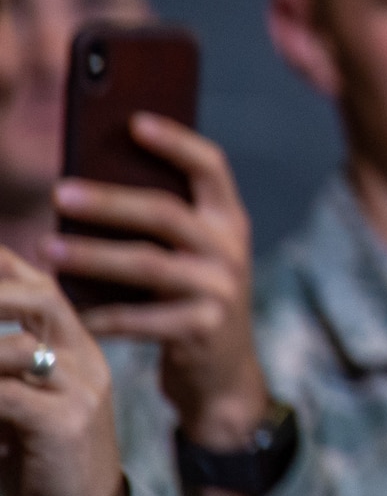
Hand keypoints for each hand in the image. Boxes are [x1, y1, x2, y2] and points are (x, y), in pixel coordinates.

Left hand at [0, 250, 125, 495]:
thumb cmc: (43, 458)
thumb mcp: (23, 401)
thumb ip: (4, 369)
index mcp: (79, 347)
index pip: (45, 287)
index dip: (6, 263)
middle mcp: (86, 358)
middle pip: (41, 298)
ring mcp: (80, 388)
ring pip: (16, 343)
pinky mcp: (64, 422)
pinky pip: (7, 394)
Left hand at [46, 113, 268, 450]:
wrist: (225, 373)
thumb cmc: (192, 301)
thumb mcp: (194, 256)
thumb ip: (164, 224)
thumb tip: (90, 186)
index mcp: (230, 220)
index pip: (211, 166)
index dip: (175, 142)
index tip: (133, 122)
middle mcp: (230, 249)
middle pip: (166, 213)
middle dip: (109, 201)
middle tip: (58, 193)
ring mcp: (221, 290)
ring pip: (147, 265)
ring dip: (92, 256)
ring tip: (47, 248)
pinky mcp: (203, 330)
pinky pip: (140, 319)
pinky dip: (100, 315)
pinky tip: (68, 312)